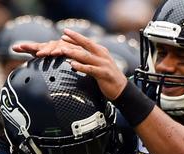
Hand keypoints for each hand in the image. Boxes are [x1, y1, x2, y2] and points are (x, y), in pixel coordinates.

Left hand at [13, 29, 128, 99]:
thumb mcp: (97, 66)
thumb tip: (72, 58)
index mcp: (100, 52)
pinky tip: (72, 65)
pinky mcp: (103, 74)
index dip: (75, 37)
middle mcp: (101, 55)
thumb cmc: (107, 78)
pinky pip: (90, 69)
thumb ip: (87, 61)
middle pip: (85, 45)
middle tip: (61, 36)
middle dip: (73, 40)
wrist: (121, 89)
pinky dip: (81, 67)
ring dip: (73, 52)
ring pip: (86, 56)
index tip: (64, 33)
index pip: (85, 42)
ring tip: (62, 50)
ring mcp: (103, 64)